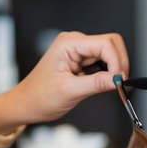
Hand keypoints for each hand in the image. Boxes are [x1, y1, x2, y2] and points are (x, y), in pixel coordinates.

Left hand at [0, 30, 130, 126]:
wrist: (26, 104)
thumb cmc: (38, 97)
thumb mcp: (69, 92)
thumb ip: (96, 84)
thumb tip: (119, 80)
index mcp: (68, 44)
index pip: (105, 43)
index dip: (117, 61)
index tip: (120, 81)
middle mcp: (75, 42)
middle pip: (111, 44)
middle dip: (119, 63)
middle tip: (121, 83)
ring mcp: (79, 50)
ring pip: (109, 53)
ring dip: (115, 68)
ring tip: (114, 86)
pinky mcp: (82, 60)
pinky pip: (103, 61)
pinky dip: (109, 72)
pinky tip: (107, 84)